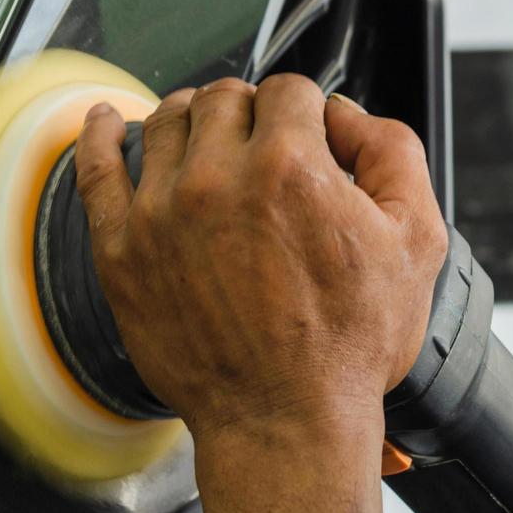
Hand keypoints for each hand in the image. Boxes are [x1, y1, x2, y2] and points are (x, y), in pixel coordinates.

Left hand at [73, 75, 445, 444]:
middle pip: (225, 99)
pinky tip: (108, 120)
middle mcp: (215, 179)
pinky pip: (96, 170)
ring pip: (166, 122)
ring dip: (191, 118)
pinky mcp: (121, 251)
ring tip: (204, 137)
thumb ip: (392, 153)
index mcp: (289, 167)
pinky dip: (101, 134)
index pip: (288, 92)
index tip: (304, 139)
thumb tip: (345, 115)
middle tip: (262, 149)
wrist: (284, 420)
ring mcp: (159, 213)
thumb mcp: (416, 241)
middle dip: (251, 113)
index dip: (304, 112)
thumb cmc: (349, 344)